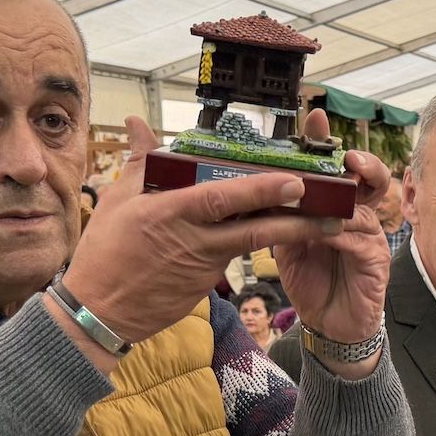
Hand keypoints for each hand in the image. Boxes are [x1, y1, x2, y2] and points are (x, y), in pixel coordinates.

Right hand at [57, 116, 355, 364]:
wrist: (100, 312)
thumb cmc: (105, 252)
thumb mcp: (118, 201)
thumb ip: (140, 161)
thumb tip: (140, 123)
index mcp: (173, 213)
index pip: (226, 198)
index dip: (263, 190)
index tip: (295, 181)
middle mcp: (196, 240)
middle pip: (256, 229)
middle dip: (299, 222)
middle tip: (335, 212)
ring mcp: (205, 266)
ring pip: (251, 244)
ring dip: (287, 234)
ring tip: (322, 224)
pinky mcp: (206, 285)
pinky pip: (231, 258)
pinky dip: (249, 245)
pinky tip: (271, 233)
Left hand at [270, 110, 390, 348]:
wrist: (329, 326)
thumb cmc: (313, 282)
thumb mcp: (289, 244)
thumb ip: (281, 218)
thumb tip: (257, 192)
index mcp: (338, 207)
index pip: (336, 168)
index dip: (327, 143)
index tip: (315, 118)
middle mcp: (357, 217)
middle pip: (370, 178)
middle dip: (360, 162)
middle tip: (345, 156)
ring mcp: (369, 238)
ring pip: (362, 208)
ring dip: (343, 200)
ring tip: (327, 191)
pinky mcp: (375, 262)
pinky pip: (359, 241)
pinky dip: (341, 233)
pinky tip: (328, 229)